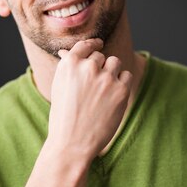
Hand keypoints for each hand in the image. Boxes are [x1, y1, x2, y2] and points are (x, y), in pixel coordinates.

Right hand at [48, 38, 131, 160]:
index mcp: (69, 64)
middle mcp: (87, 67)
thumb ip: (68, 69)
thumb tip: (67, 53)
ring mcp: (106, 78)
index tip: (98, 43)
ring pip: (115, 63)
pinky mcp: (121, 90)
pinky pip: (127, 76)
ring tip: (105, 92)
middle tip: (95, 88)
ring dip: (113, 73)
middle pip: (101, 57)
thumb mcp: (60, 88)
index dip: (93, 44)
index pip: (84, 45)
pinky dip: (122, 85)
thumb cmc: (63, 118)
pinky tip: (113, 98)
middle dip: (100, 68)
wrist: (72, 143)